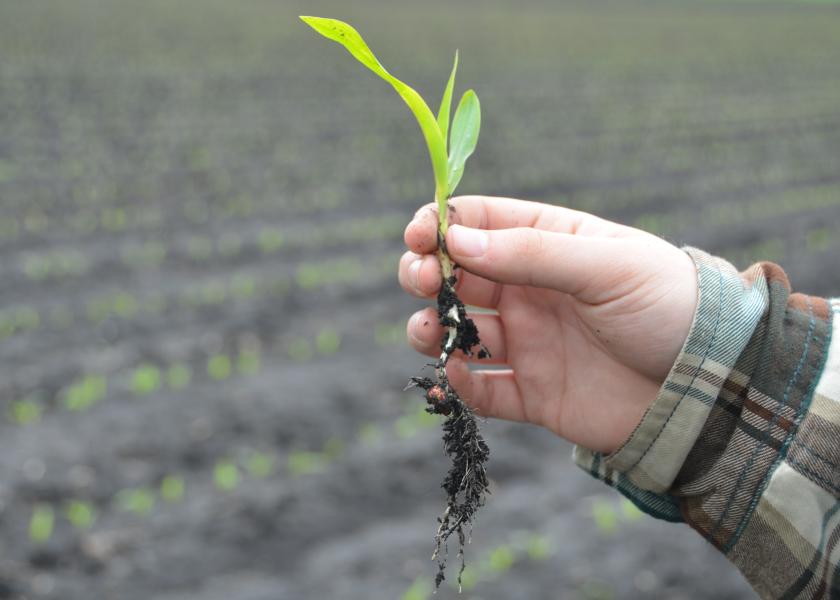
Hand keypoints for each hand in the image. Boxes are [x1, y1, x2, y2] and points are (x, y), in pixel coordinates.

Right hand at [398, 196, 697, 453]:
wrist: (710, 386)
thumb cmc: (668, 306)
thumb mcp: (606, 266)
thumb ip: (531, 252)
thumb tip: (457, 240)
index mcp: (550, 244)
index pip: (481, 222)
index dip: (443, 224)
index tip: (420, 236)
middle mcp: (531, 291)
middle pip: (458, 275)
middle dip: (427, 273)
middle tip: (420, 280)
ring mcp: (530, 342)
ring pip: (459, 332)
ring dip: (430, 329)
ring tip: (428, 332)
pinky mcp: (533, 393)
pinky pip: (483, 390)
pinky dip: (459, 386)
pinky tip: (455, 376)